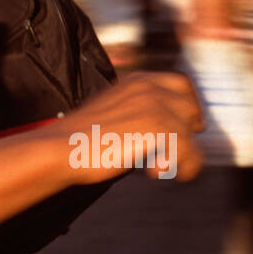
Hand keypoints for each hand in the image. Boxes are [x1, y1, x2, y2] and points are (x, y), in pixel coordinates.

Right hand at [62, 71, 203, 185]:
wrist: (61, 148)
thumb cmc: (81, 138)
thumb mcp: (114, 110)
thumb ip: (140, 111)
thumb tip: (168, 129)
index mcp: (137, 80)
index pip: (181, 84)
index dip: (188, 106)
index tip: (188, 125)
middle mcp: (149, 87)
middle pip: (192, 106)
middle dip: (188, 130)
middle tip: (177, 151)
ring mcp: (155, 106)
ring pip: (192, 134)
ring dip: (180, 155)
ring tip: (156, 167)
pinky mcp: (159, 128)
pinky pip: (191, 154)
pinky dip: (180, 169)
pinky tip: (155, 172)